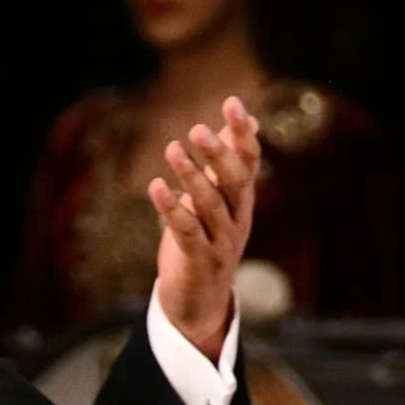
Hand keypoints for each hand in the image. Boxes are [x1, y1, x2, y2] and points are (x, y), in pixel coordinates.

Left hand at [148, 97, 259, 358]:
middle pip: (234, 181)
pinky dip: (171, 208)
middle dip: (218, 153)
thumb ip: (226, 163)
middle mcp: (238, 218)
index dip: (243, 133)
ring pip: (210, 205)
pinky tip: (155, 187)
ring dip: (191, 176)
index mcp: (242, 201)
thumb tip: (244, 121)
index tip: (233, 102)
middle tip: (197, 129)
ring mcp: (222, 242)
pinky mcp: (200, 261)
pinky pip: (187, 231)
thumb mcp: (217, 201)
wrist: (200, 303)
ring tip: (172, 149)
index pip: (249, 161)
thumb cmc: (205, 243)